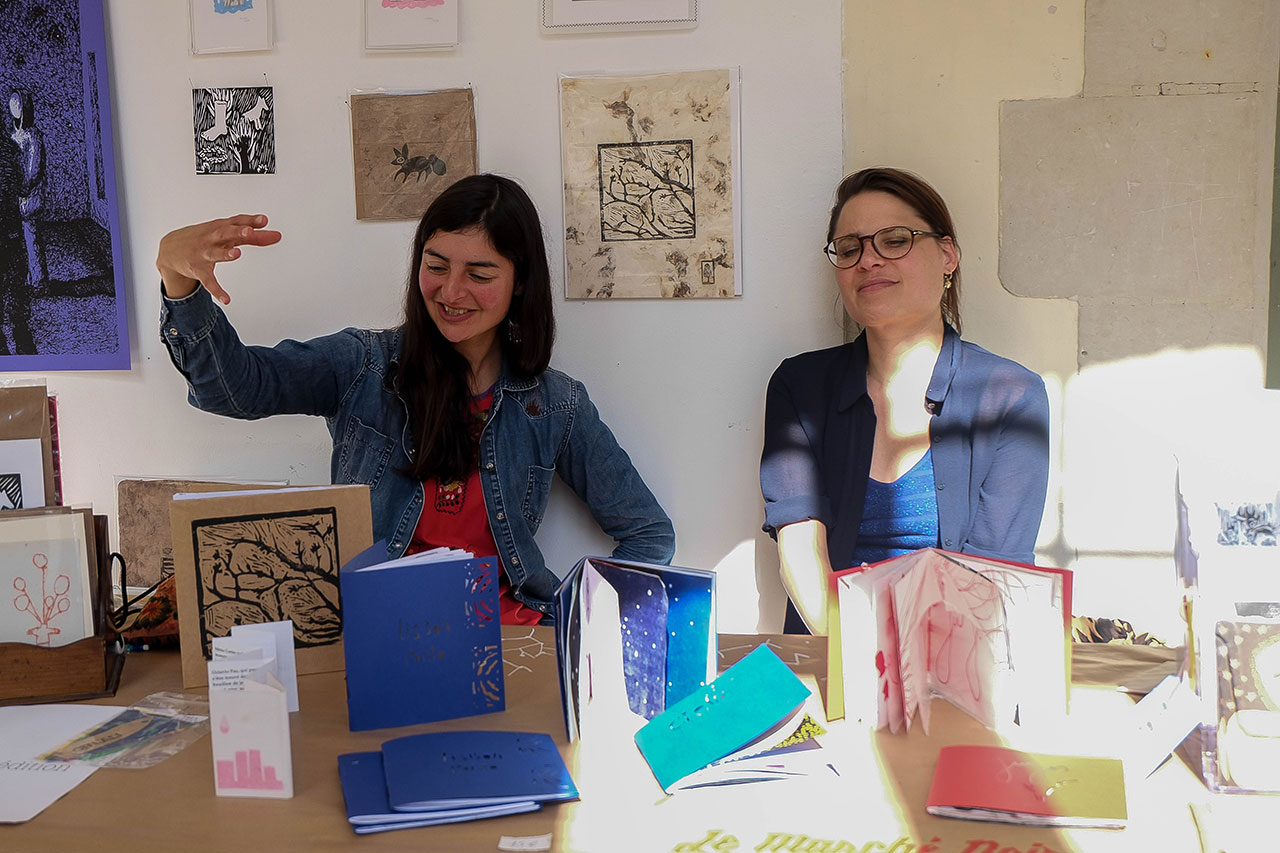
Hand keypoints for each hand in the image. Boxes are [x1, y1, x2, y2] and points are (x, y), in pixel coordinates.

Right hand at [156, 214, 281, 304]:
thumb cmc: (203, 238)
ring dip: (225, 253)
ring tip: (237, 254)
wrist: (170, 249)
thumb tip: (274, 233)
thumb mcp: (224, 234)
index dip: (250, 221)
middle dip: (237, 232)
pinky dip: (217, 290)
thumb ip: (250, 235)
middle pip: (225, 233)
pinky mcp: (198, 270)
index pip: (236, 222)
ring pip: (215, 253)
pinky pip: (208, 281)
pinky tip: (227, 299)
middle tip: (250, 232)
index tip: (264, 220)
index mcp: (219, 228)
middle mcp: (211, 239)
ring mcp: (203, 254)